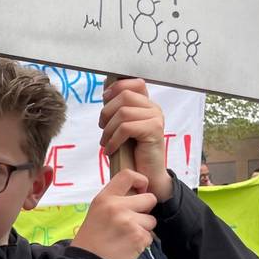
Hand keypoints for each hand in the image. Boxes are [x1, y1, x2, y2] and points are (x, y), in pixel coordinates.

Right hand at [70, 170, 157, 258]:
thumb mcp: (96, 211)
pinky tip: (127, 246)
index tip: (140, 190)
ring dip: (143, 229)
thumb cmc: (91, 238)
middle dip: (145, 210)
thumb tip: (138, 194)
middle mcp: (117, 207)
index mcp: (104, 198)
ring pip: (152, 220)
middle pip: (150, 198)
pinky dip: (141, 243)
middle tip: (132, 220)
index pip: (128, 175)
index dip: (141, 181)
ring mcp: (129, 222)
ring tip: (126, 236)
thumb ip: (114, 201)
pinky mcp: (138, 237)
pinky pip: (150, 236)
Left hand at [100, 79, 172, 202]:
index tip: (105, 100)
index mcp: (146, 105)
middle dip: (106, 112)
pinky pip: (126, 128)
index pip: (135, 83)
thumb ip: (118, 110)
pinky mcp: (154, 130)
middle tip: (102, 128)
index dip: (116, 88)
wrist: (147, 176)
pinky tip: (110, 150)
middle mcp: (154, 108)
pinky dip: (113, 139)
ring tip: (105, 142)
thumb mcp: (122, 128)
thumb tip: (106, 92)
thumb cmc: (131, 152)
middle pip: (124, 95)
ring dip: (108, 129)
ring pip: (123, 112)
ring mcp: (156, 118)